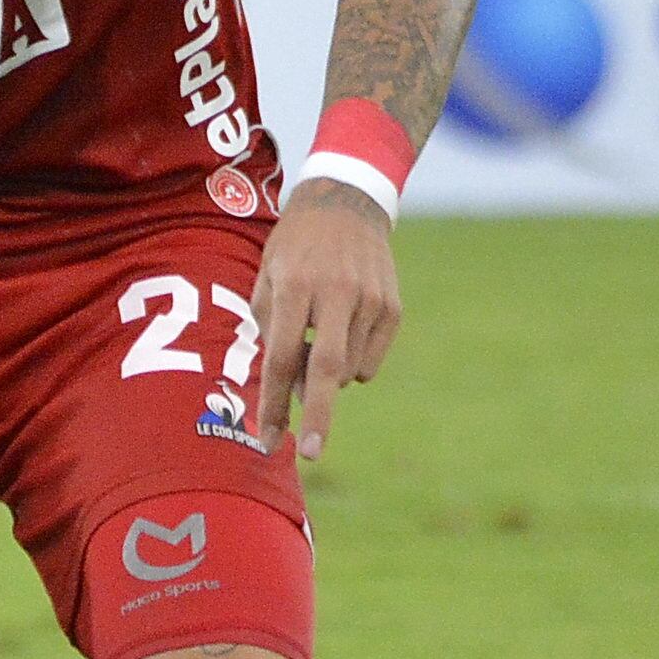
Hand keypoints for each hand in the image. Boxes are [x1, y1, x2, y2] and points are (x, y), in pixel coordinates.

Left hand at [249, 179, 400, 461]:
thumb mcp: (265, 279)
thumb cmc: (292, 249)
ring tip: (315, 339)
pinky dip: (351, 364)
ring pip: (347, 369)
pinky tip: (341, 331)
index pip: (282, 356)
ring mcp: (371, 301)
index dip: (273, 401)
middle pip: (326, 368)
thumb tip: (291, 390)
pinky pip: (370, 362)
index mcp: (295, 286)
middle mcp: (336, 294)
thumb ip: (273, 333)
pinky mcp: (393, 307)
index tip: (268, 439)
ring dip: (325, 378)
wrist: (346, 205)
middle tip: (309, 454)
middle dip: (316, 415)